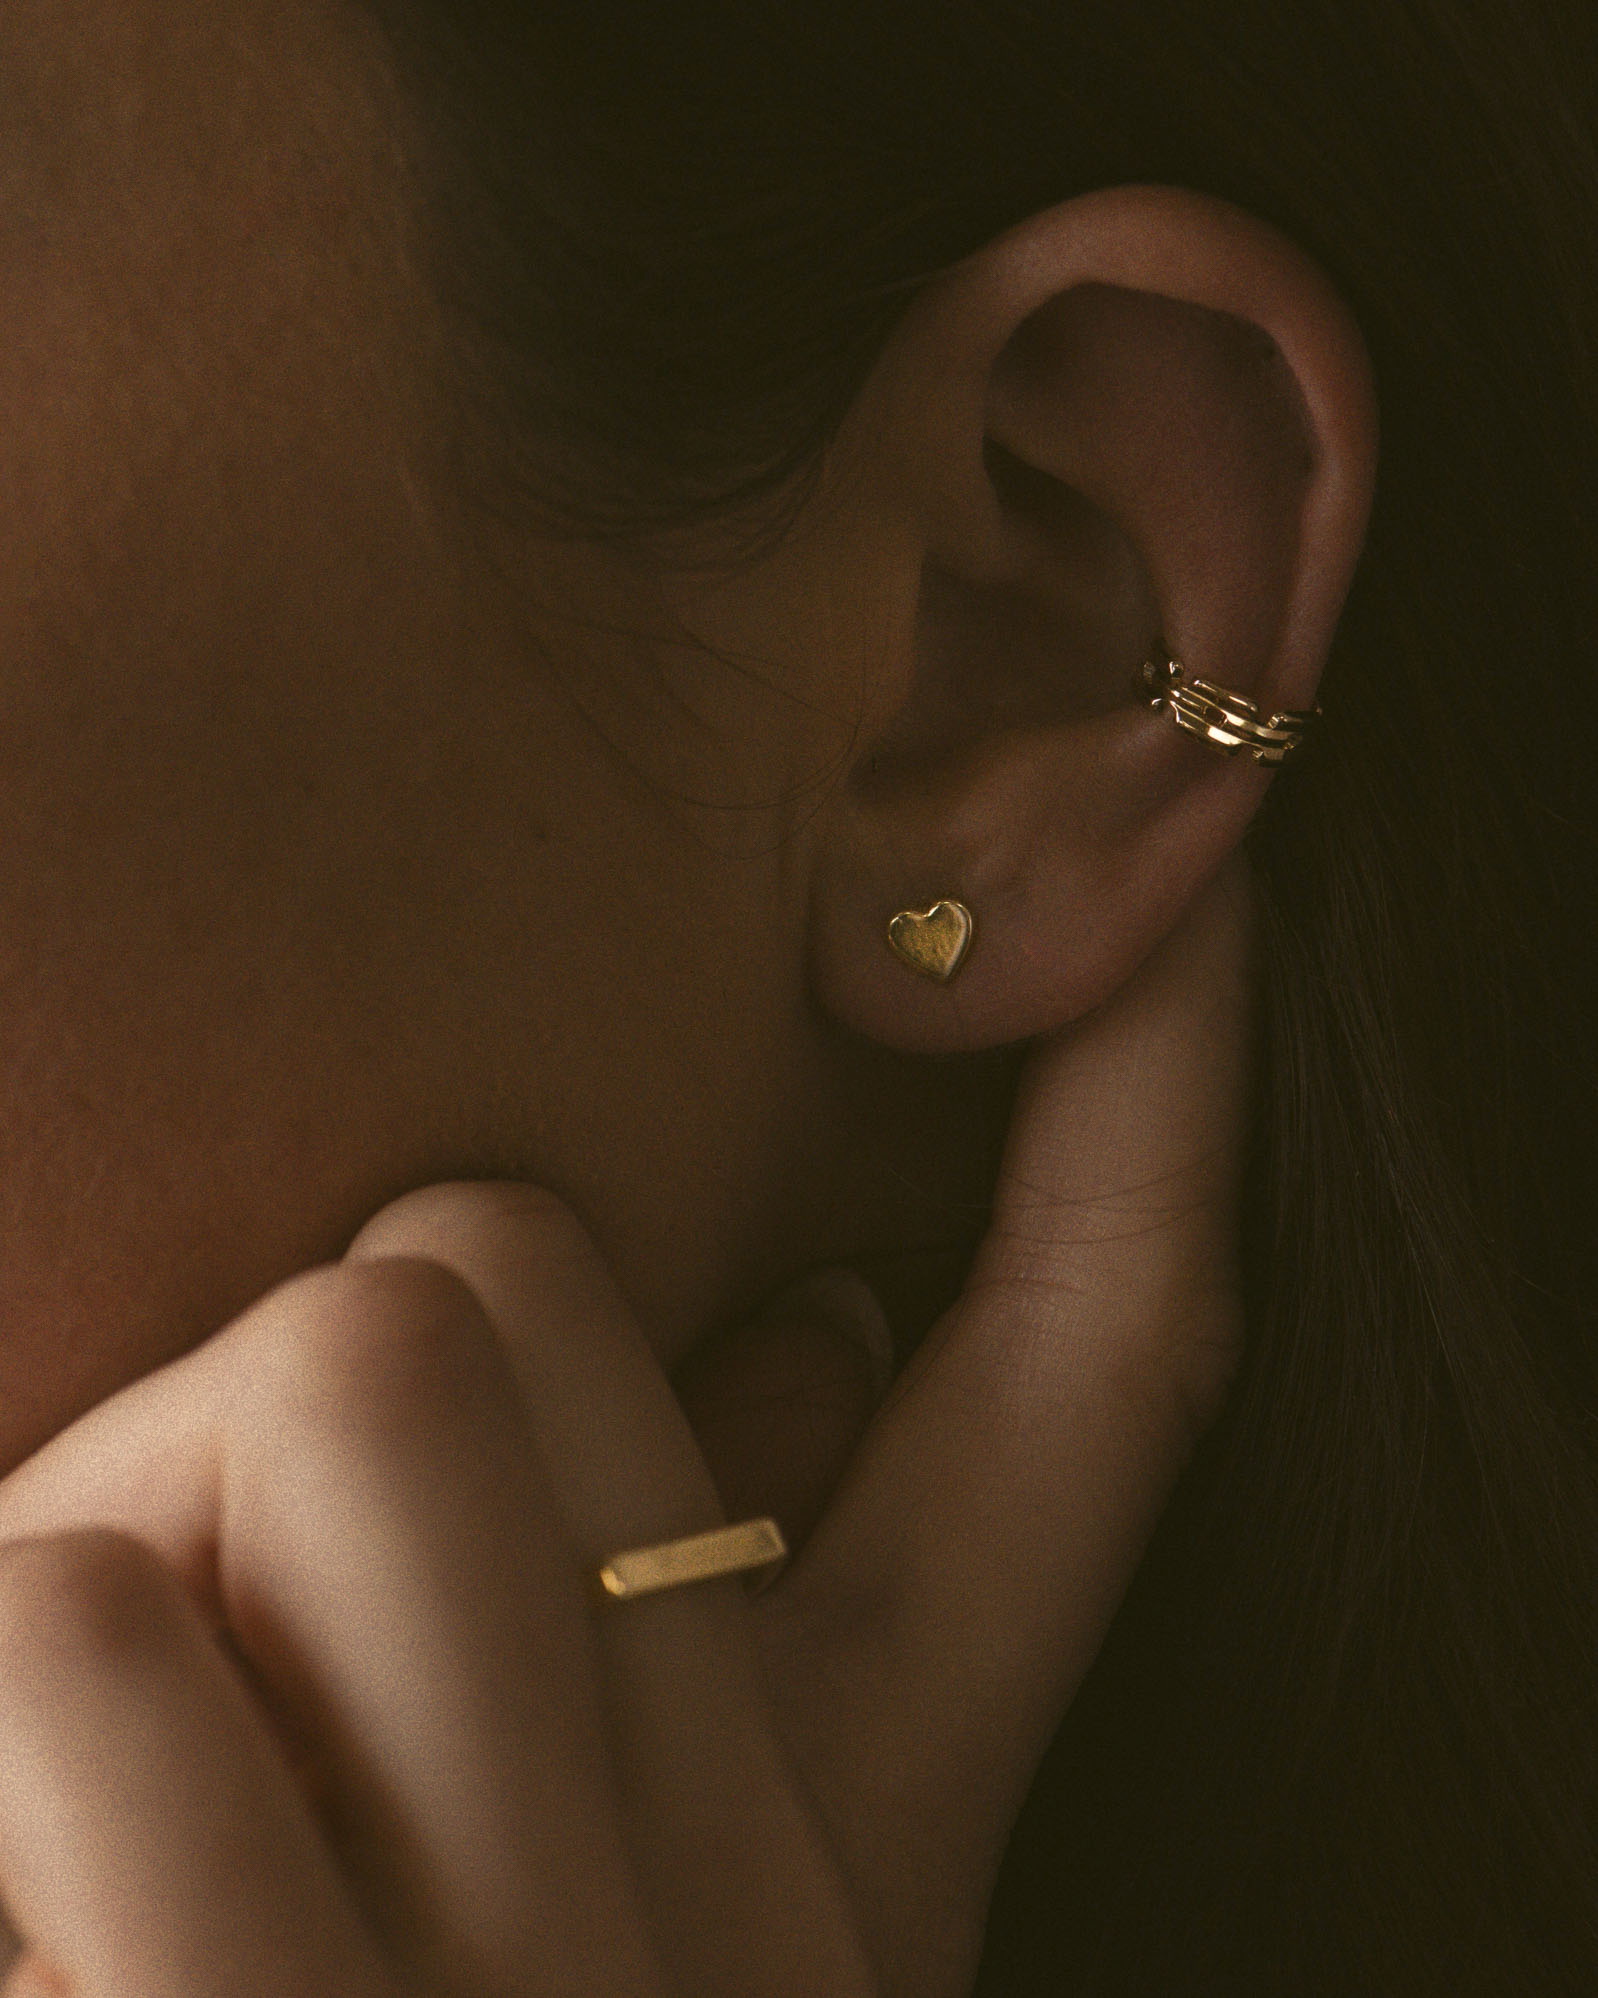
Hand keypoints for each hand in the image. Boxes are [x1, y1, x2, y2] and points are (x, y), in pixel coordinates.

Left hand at [0, 861, 1251, 1997]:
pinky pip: (84, 1625)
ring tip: (103, 1757)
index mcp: (852, 1853)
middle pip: (506, 1266)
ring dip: (140, 1504)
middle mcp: (738, 1915)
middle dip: (342, 1349)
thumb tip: (800, 1329)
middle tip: (242, 1614)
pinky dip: (17, 1656)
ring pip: (352, 1357)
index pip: (1097, 1373)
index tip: (1187, 888)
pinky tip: (24, 1877)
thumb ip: (725, 1634)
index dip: (1156, 1096)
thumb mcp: (681, 1935)